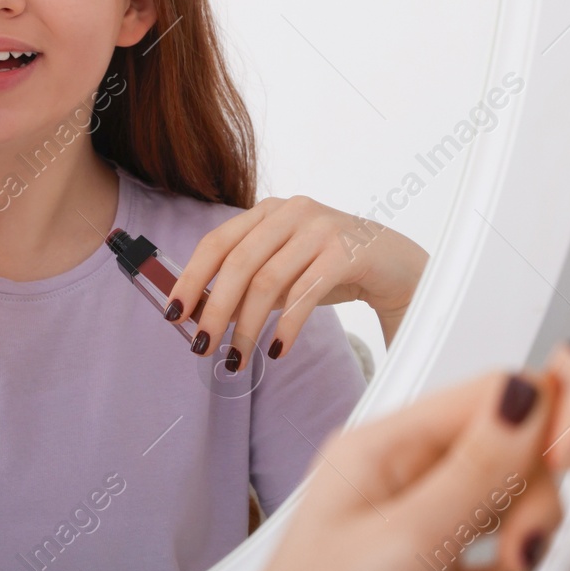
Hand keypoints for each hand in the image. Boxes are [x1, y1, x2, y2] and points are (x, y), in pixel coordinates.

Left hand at [165, 194, 429, 361]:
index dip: (191, 278)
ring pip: (268, 282)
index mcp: (268, 211)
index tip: (174, 314)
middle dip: (215, 310)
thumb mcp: (285, 271)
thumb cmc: (332, 267)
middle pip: (239, 263)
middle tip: (202, 348)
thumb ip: (248, 285)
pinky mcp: (346, 252)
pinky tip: (276, 350)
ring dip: (247, 327)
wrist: (395, 265)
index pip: (217, 242)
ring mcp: (320, 229)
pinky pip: (305, 294)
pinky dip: (286, 326)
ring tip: (237, 359)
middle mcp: (291, 212)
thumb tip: (201, 317)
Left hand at [176, 369, 562, 570]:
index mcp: (390, 446)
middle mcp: (409, 479)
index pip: (495, 395)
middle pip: (518, 455)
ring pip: (518, 517)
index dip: (561, 408)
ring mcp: (425, 532)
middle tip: (527, 549)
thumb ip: (481, 468)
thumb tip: (533, 390)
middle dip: (538, 505)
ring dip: (523, 559)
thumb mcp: (407, 541)